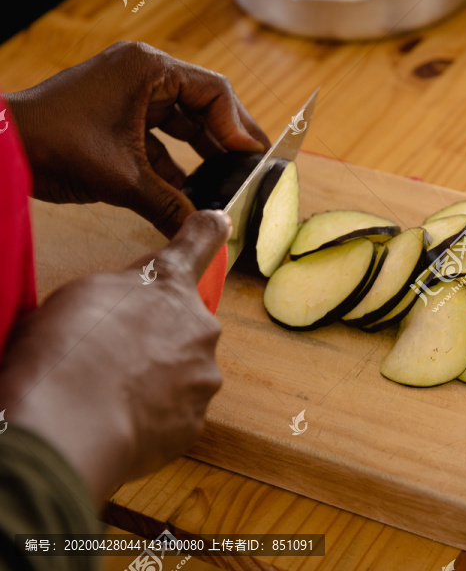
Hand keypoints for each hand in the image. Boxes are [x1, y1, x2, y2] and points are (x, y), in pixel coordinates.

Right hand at [0, 210, 230, 506]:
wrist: (68, 425)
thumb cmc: (65, 351)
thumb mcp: (82, 295)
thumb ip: (121, 291)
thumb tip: (128, 304)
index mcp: (169, 285)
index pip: (196, 246)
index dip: (207, 231)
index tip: (217, 222)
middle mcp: (199, 328)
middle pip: (182, 326)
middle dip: (153, 337)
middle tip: (106, 354)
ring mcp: (201, 378)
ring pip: (180, 373)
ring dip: (153, 380)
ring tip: (104, 394)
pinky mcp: (194, 424)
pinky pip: (172, 415)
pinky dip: (149, 417)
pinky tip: (114, 420)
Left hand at [4, 41, 269, 237]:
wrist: (3, 148)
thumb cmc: (57, 143)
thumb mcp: (124, 178)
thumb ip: (172, 204)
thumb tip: (207, 229)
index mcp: (149, 70)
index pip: (215, 92)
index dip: (239, 127)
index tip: (255, 158)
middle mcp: (143, 76)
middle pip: (204, 106)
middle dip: (228, 140)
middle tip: (254, 168)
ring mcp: (129, 97)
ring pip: (184, 125)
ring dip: (204, 154)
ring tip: (229, 182)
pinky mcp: (117, 120)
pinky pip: (160, 141)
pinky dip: (176, 166)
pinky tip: (192, 192)